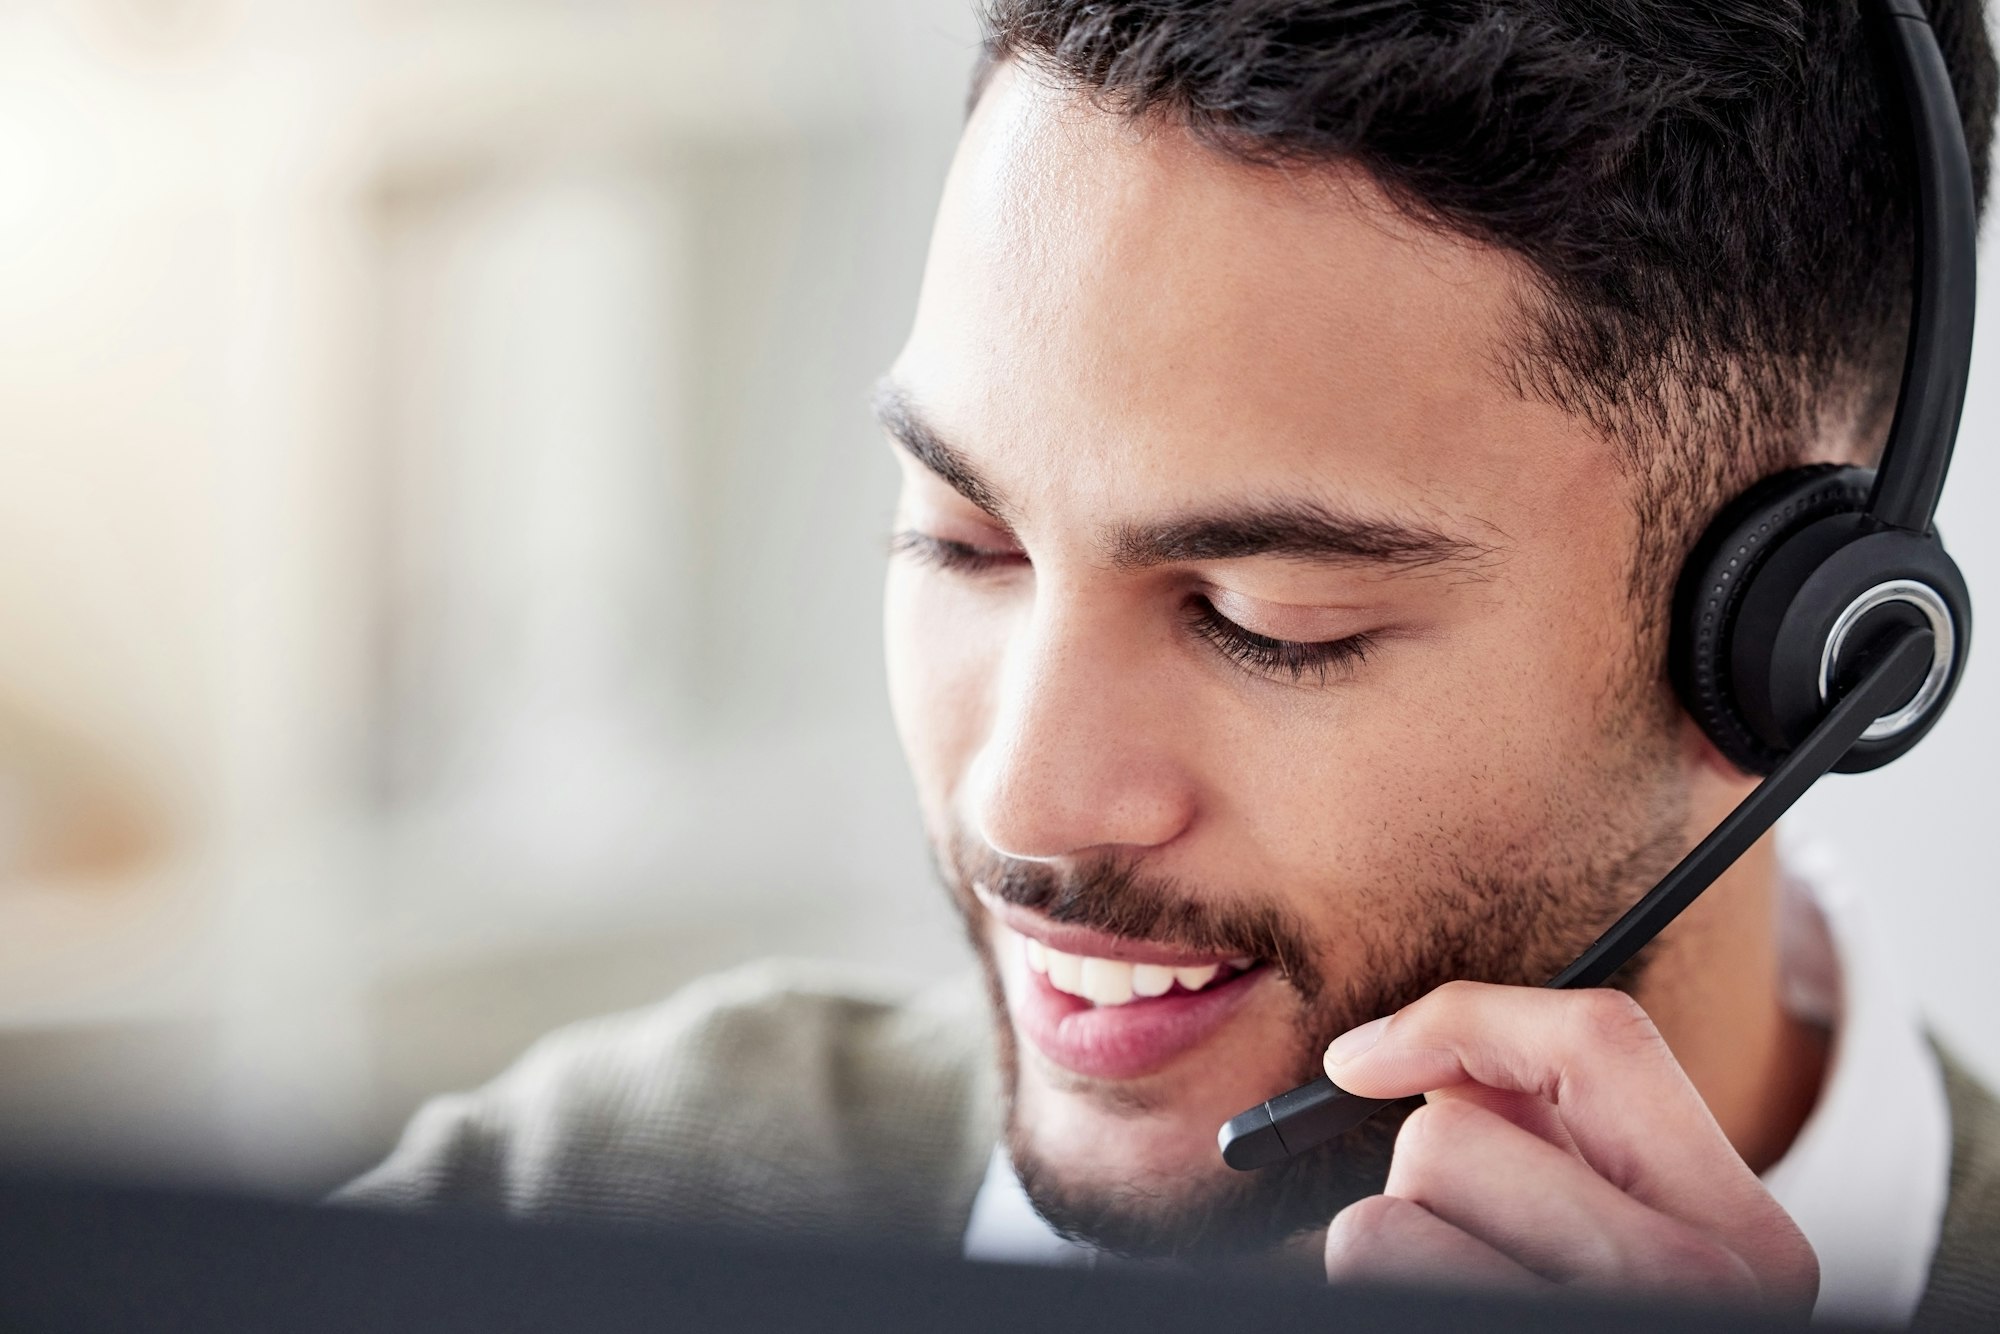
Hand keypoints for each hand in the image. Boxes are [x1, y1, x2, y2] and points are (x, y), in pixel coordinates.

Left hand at [1318, 982, 1817, 1309]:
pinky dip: (1368, 1299)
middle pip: (1448, 1137)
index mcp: (1746, 1240)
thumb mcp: (1620, 1239)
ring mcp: (1583, 1331)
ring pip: (1382, 1219)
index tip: (1363, 1057)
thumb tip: (1401, 1054)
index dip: (1464, 1019)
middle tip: (1484, 1258)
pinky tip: (1431, 1328)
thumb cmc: (1594, 1320)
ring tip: (1460, 1306)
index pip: (1603, 1041)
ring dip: (1395, 1256)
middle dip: (1430, 1185)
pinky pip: (1364, 1272)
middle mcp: (1688, 1291)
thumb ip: (1556, 1134)